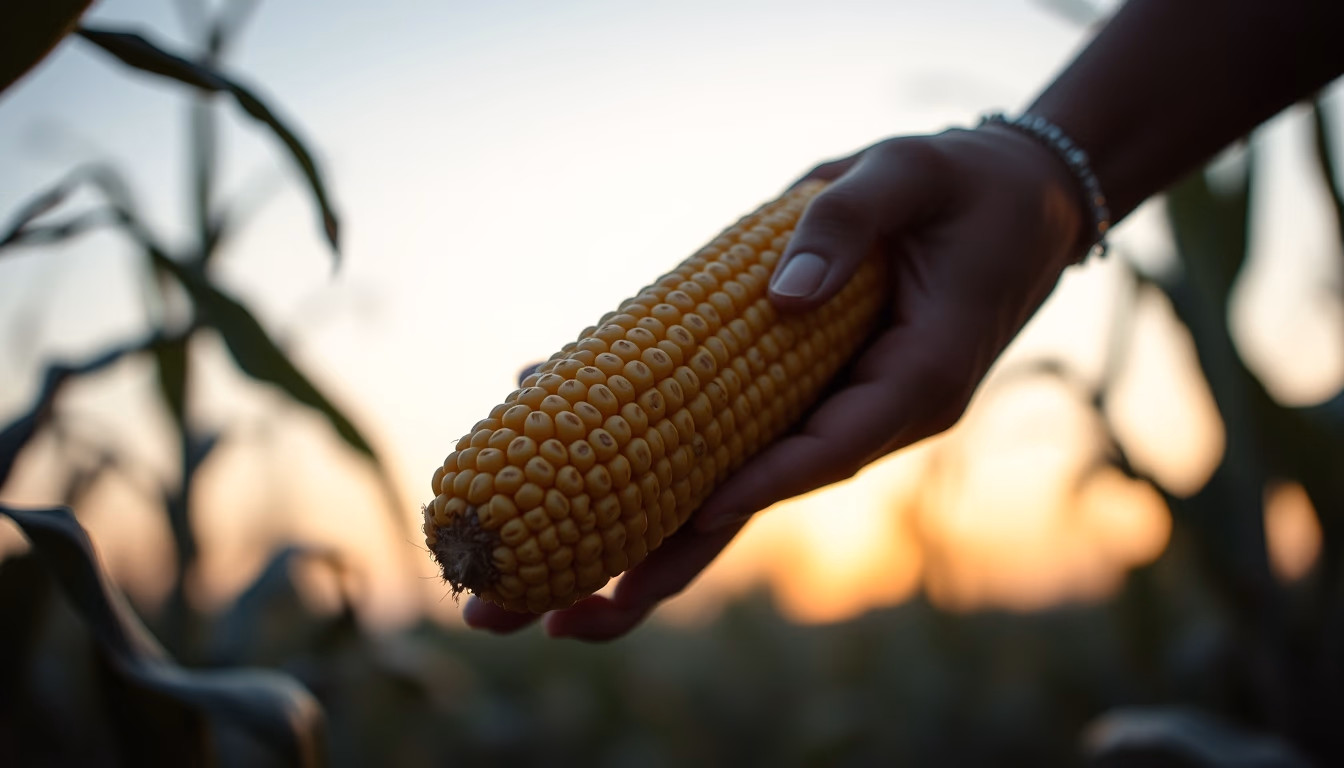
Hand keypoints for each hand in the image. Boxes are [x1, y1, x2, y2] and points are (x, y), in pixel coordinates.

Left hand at [464, 125, 1087, 639]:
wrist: (1009, 205)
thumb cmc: (963, 185)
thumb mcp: (911, 172)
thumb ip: (846, 224)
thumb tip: (780, 297)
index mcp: (917, 380)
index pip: (827, 448)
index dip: (755, 484)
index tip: (678, 525)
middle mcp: (869, 417)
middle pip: (758, 504)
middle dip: (661, 565)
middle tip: (562, 620)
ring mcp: (829, 414)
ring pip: (729, 491)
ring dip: (638, 540)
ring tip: (545, 597)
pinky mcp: (798, 396)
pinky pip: (720, 441)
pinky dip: (647, 462)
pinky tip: (560, 460)